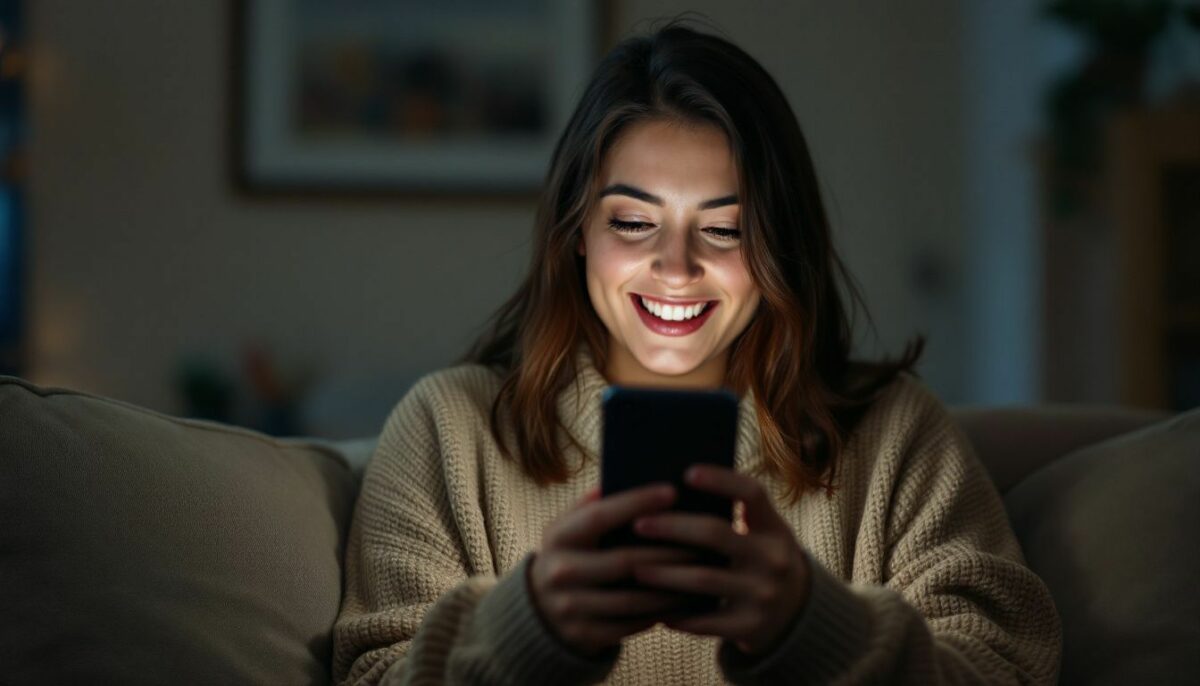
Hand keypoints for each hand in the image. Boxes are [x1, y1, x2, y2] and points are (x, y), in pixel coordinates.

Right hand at [528, 483, 701, 656]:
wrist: (539, 611)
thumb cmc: (569, 555)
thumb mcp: (568, 528)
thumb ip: (591, 505)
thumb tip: (624, 476)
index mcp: (557, 537)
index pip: (601, 516)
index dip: (637, 502)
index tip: (672, 492)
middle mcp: (560, 572)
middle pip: (625, 561)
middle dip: (668, 552)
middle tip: (702, 542)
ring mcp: (571, 608)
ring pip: (634, 599)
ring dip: (672, 587)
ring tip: (700, 573)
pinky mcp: (585, 635)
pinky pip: (632, 624)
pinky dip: (660, 612)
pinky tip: (683, 600)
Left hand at [630, 465, 810, 655]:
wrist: (795, 613)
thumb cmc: (760, 559)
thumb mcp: (762, 533)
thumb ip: (732, 514)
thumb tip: (669, 494)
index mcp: (774, 527)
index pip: (752, 493)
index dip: (721, 480)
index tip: (687, 473)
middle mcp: (774, 559)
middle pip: (716, 534)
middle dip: (672, 527)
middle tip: (638, 524)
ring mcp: (763, 594)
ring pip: (703, 579)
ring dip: (664, 573)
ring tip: (635, 568)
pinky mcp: (751, 626)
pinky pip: (705, 621)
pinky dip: (677, 614)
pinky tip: (653, 608)